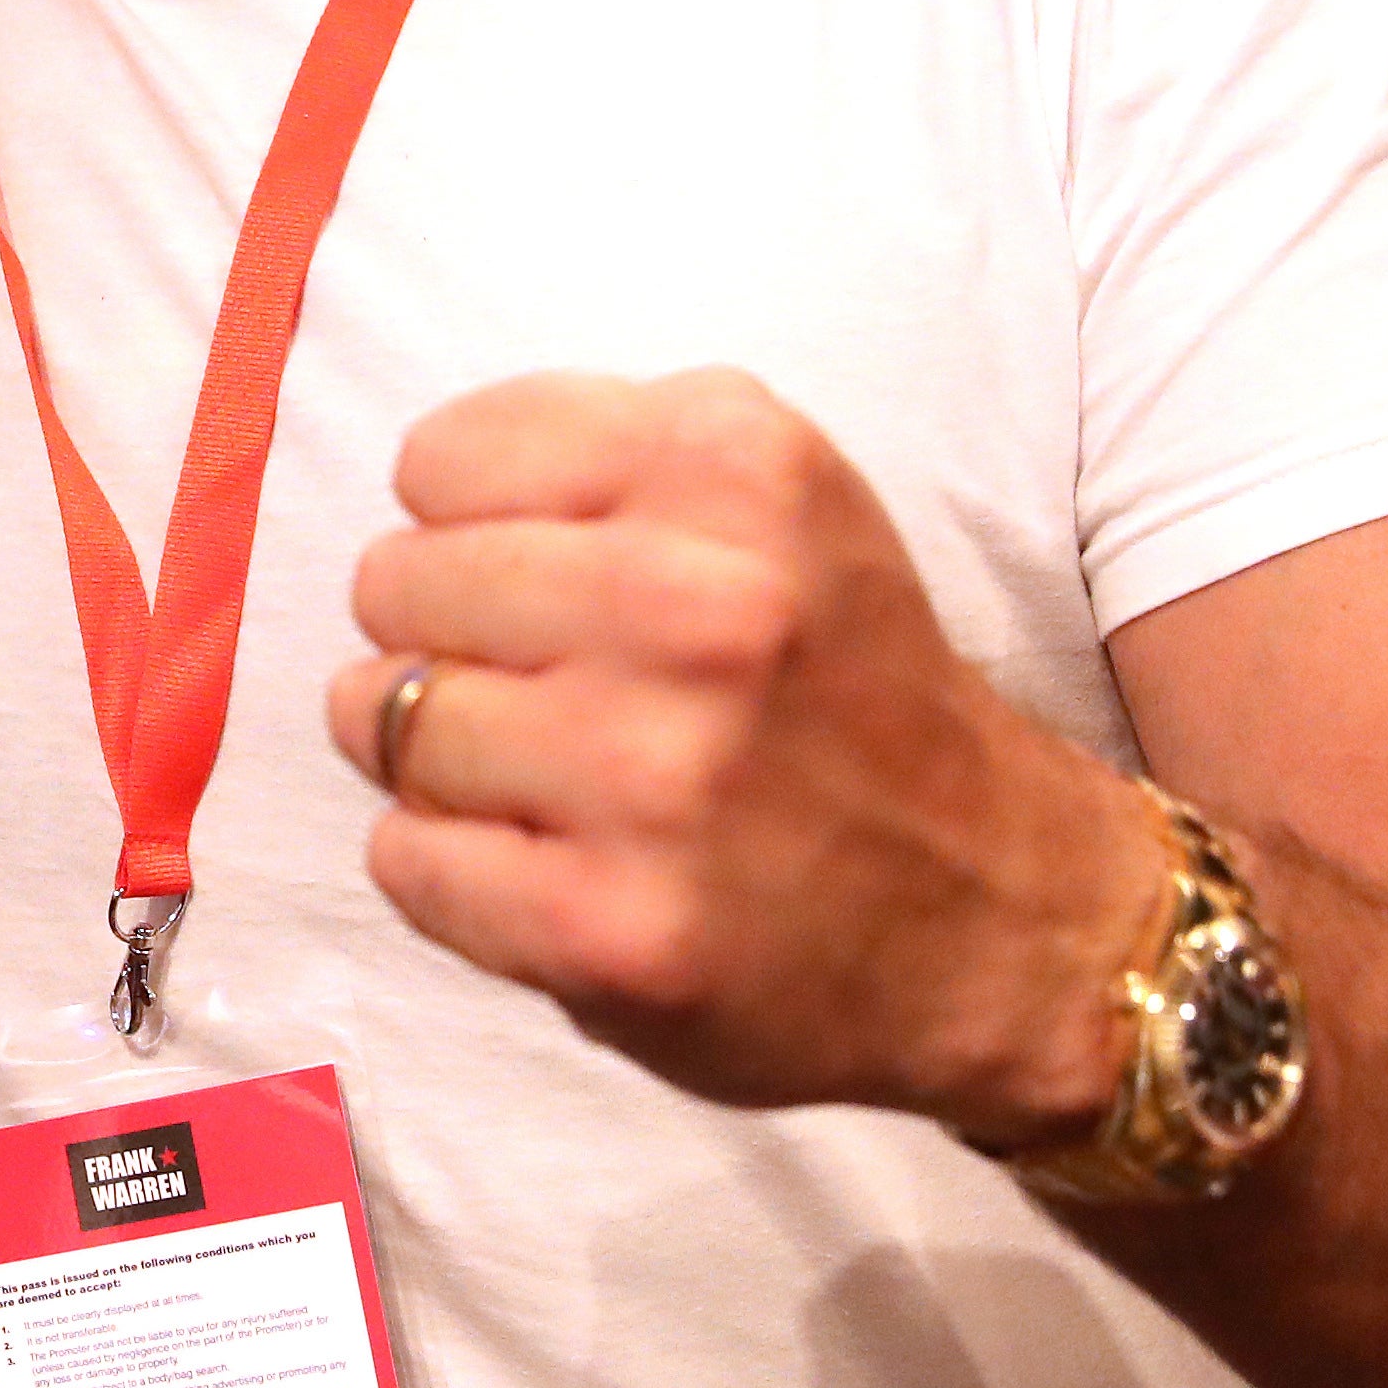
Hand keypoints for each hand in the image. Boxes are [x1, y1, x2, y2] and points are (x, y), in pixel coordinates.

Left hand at [322, 369, 1162, 1143]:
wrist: (1004, 916)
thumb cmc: (848, 694)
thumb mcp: (779, 505)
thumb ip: (605, 459)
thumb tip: (416, 506)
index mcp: (737, 469)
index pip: (440, 461)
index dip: (469, 526)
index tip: (542, 577)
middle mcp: (700, 608)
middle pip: (394, 584)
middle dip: (435, 637)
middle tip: (537, 686)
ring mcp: (651, 776)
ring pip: (382, 719)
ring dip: (431, 756)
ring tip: (541, 780)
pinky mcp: (608, 928)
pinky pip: (402, 858)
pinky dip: (442, 866)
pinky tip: (544, 865)